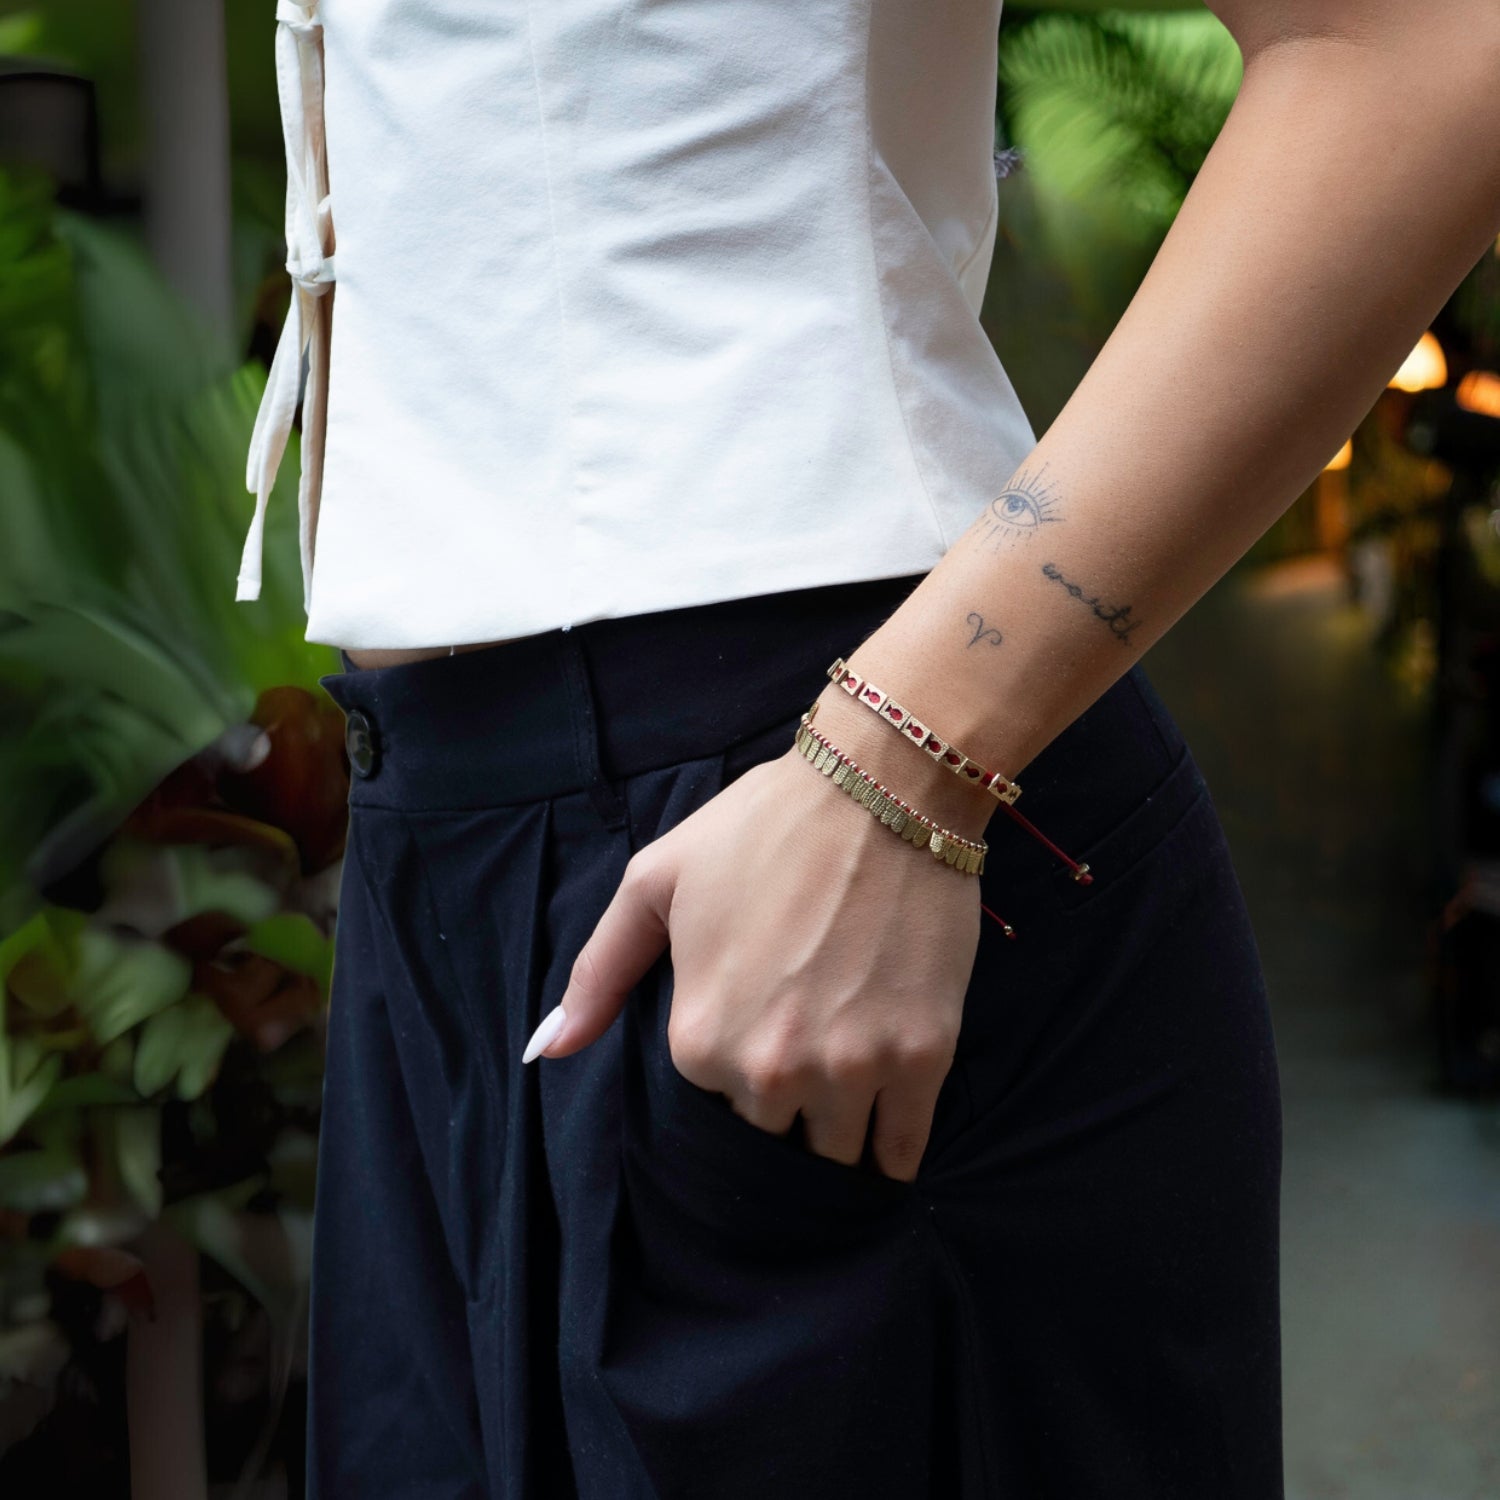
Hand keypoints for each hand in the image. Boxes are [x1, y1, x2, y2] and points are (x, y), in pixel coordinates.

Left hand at [522, 721, 984, 1181]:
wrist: (880, 788)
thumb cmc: (762, 828)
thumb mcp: (655, 883)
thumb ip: (599, 974)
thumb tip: (544, 1050)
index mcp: (699, 1038)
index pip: (710, 1098)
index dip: (732, 1060)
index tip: (756, 1020)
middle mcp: (773, 1069)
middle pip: (773, 1132)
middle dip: (783, 1099)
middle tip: (805, 1042)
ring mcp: (855, 1068)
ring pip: (836, 1151)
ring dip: (836, 1129)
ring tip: (845, 1077)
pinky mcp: (925, 1055)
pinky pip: (903, 1149)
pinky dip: (891, 1151)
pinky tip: (884, 1134)